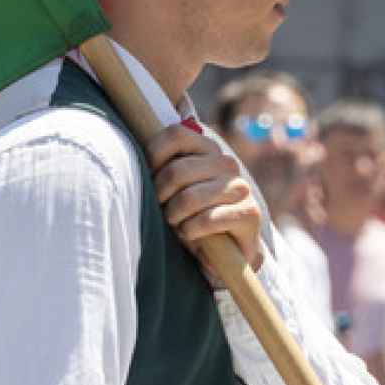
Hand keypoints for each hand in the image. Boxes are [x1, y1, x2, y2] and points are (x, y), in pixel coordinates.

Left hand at [146, 125, 263, 272]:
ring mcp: (240, 187)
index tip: (150, 177)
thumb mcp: (175, 186)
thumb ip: (162, 164)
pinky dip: (191, 232)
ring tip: (177, 224)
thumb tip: (135, 150)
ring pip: (189, 198)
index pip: (175, 134)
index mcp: (207, 148)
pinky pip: (206, 220)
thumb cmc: (191, 214)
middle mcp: (227, 163)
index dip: (153, 156)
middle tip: (163, 209)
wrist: (228, 249)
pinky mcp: (249, 213)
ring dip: (174, 217)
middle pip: (176, 171)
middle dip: (161, 196)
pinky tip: (192, 235)